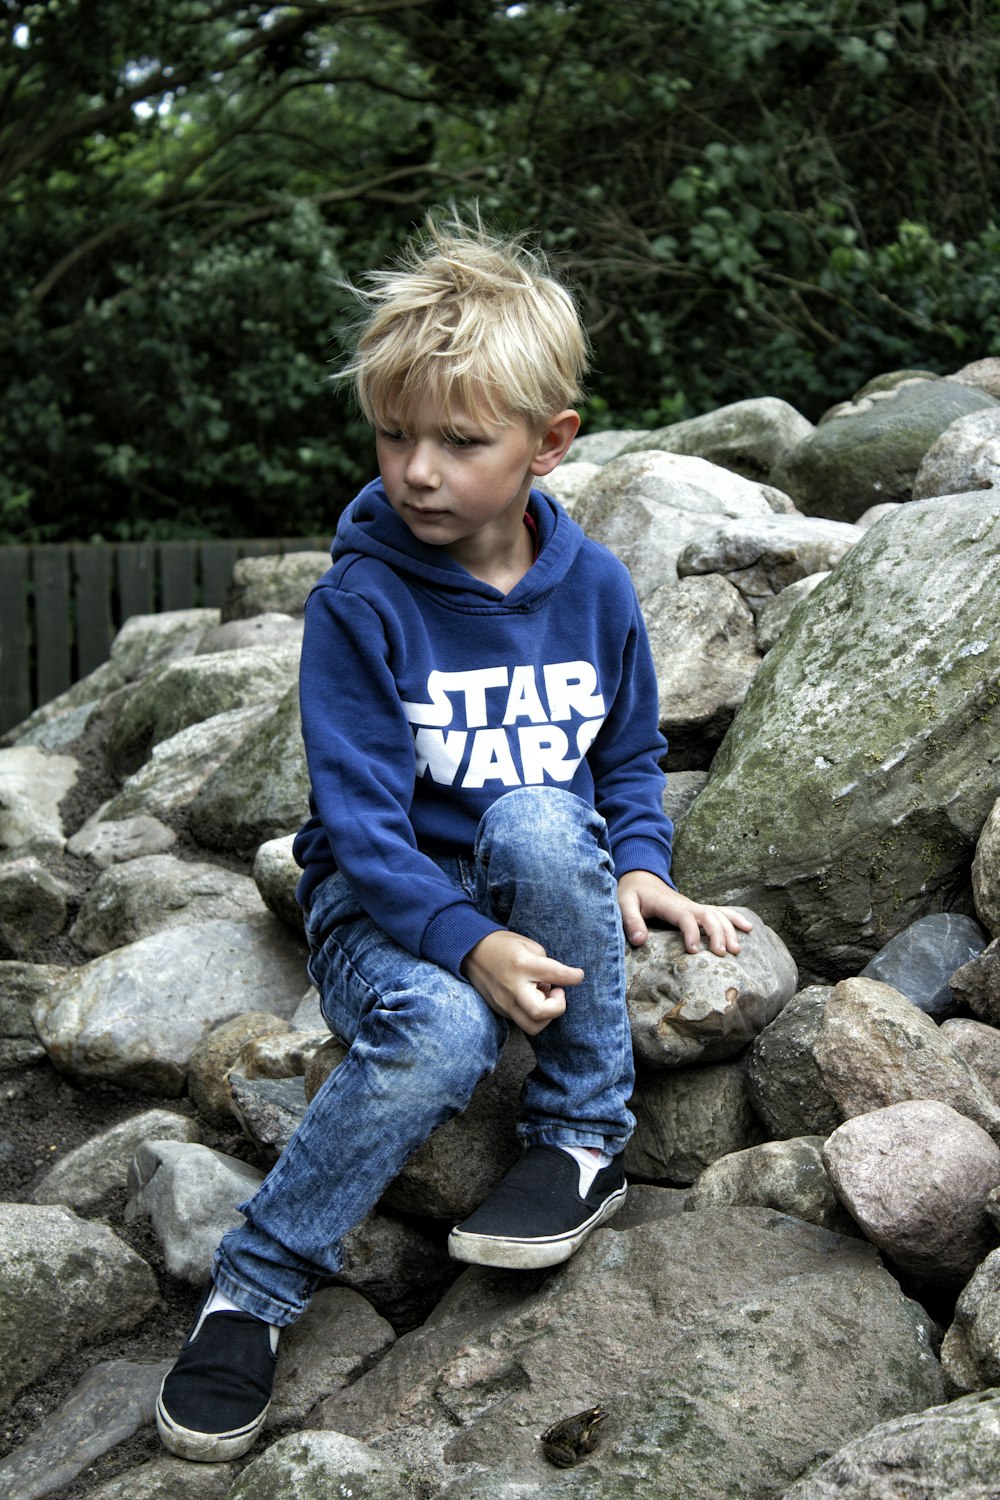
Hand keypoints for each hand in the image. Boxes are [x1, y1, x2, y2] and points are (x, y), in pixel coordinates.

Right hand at [461, 929, 583, 1036]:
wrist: (471, 952)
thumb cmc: (504, 945)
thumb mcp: (529, 946)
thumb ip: (546, 965)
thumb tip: (556, 984)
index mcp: (523, 965)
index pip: (556, 975)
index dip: (573, 977)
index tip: (578, 976)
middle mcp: (513, 987)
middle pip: (541, 1013)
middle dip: (558, 1007)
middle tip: (557, 992)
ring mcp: (504, 1002)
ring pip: (532, 1026)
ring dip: (546, 1014)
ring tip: (543, 996)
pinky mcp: (500, 1010)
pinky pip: (522, 1020)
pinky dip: (533, 1013)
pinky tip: (531, 997)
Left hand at [617, 870, 752, 955]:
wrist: (640, 877)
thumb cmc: (632, 893)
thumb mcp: (623, 903)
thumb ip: (631, 921)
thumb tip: (640, 941)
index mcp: (668, 904)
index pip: (685, 916)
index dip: (692, 932)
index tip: (694, 951)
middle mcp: (685, 904)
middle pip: (708, 915)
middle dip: (718, 933)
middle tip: (723, 954)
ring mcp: (693, 906)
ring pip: (718, 914)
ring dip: (730, 929)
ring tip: (737, 949)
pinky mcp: (697, 910)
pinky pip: (720, 912)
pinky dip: (735, 918)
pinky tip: (749, 928)